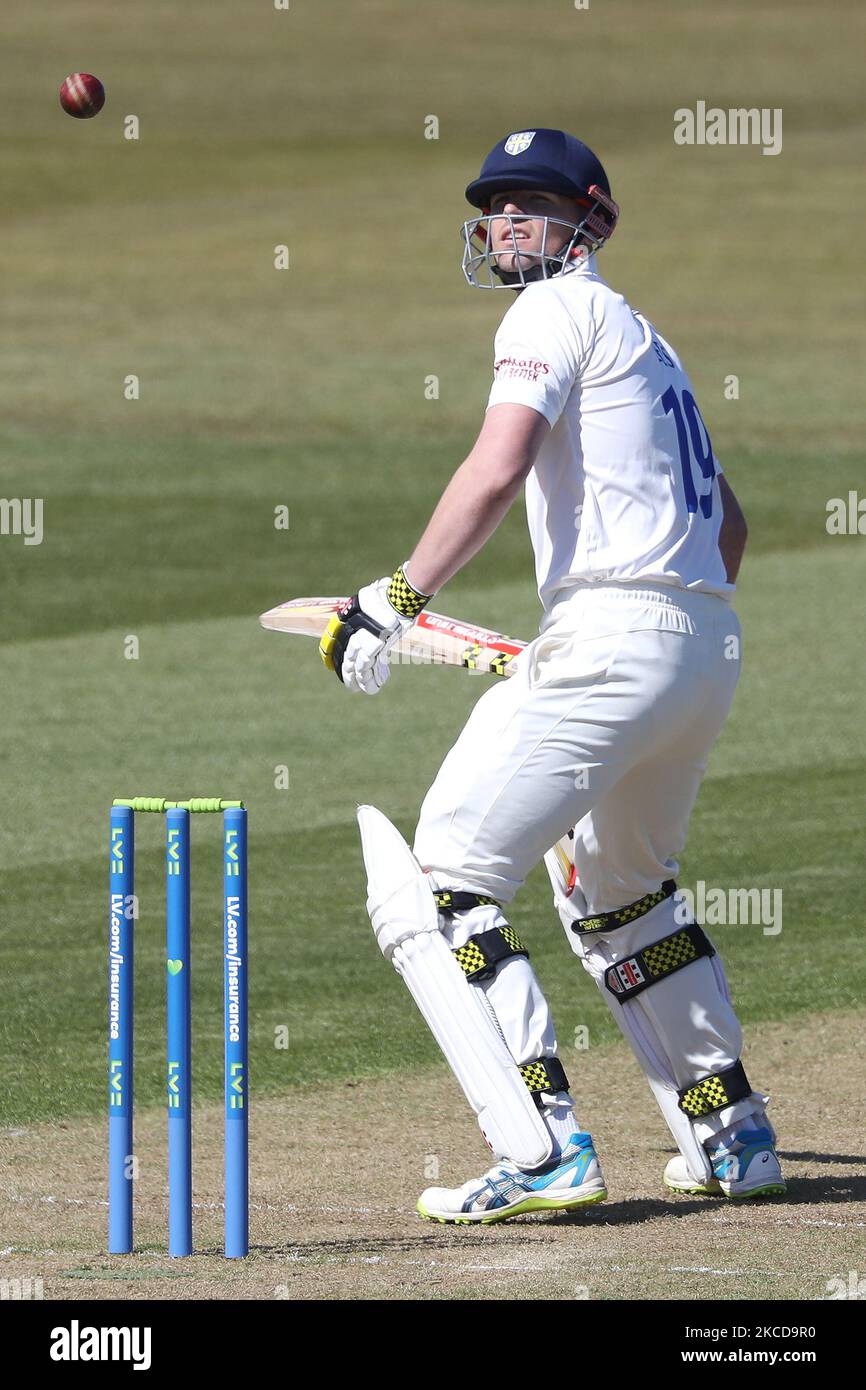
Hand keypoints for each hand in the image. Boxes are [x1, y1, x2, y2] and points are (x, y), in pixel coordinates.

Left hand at [319, 565, 432, 694]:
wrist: (397, 597)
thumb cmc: (385, 595)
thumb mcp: (368, 600)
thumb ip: (365, 611)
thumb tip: (368, 616)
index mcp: (346, 621)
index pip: (335, 643)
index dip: (333, 656)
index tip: (332, 666)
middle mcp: (352, 633)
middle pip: (346, 658)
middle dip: (348, 673)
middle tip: (350, 685)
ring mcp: (363, 641)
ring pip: (357, 667)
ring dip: (359, 680)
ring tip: (359, 690)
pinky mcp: (375, 648)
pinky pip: (370, 668)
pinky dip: (372, 679)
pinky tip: (372, 688)